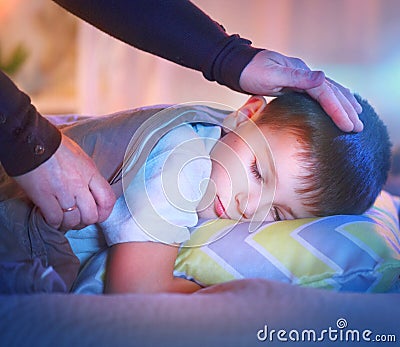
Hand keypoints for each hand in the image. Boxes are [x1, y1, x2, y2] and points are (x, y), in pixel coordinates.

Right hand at [14, 134, 115, 229]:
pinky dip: (54, 222)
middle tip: (78, 218)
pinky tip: (51, 217)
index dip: (105, 212)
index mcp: (90, 172)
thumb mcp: (80, 158)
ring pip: (73, 220)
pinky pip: (54, 218)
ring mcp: (62, 191)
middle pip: (91, 215)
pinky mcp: (43, 196)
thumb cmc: (55, 146)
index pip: (108, 199)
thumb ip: (88, 175)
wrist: (31, 140)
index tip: (98, 214)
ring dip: (68, 223)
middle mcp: (79, 184)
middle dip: (85, 221)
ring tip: (64, 218)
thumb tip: (91, 189)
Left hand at [239, 50, 362, 131]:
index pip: (325, 92)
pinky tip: (334, 105)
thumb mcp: (271, 75)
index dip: (338, 109)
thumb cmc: (250, 72)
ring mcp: (300, 78)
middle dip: (346, 109)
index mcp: (300, 72)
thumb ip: (296, 77)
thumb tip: (322, 77)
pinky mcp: (294, 84)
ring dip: (343, 103)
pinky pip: (318, 94)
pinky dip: (330, 100)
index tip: (348, 125)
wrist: (238, 66)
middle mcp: (304, 74)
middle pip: (331, 91)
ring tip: (357, 114)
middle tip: (359, 127)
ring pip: (327, 91)